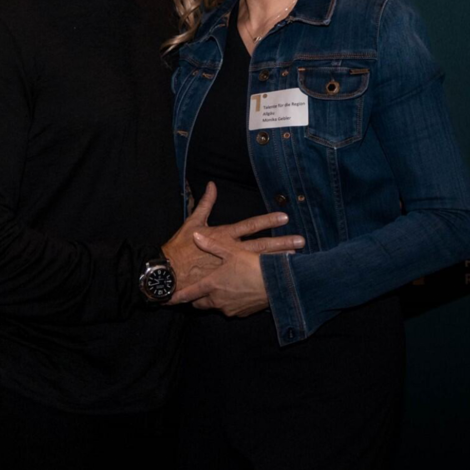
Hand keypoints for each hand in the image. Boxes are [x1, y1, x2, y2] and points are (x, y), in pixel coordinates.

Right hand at [162, 182, 301, 292]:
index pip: (251, 226)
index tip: (285, 217)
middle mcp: (231, 252)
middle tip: (300, 241)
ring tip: (296, 261)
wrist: (169, 274)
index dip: (268, 221)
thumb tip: (211, 185)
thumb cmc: (179, 248)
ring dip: (278, 263)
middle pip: (261, 246)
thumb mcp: (192, 222)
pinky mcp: (228, 283)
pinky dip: (262, 283)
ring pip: (259, 265)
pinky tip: (277, 283)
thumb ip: (205, 203)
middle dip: (282, 244)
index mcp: (224, 236)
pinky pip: (248, 283)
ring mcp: (231, 270)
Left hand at [169, 230, 269, 316]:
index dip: (175, 297)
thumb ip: (212, 245)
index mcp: (211, 284)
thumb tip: (196, 235)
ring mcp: (229, 308)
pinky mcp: (241, 313)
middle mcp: (217, 300)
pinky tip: (237, 292)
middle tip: (196, 290)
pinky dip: (230, 302)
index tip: (164, 300)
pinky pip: (230, 308)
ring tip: (221, 288)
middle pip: (199, 303)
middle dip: (197, 298)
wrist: (276, 284)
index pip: (187, 295)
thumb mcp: (232, 251)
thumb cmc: (252, 266)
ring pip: (215, 306)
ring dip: (215, 299)